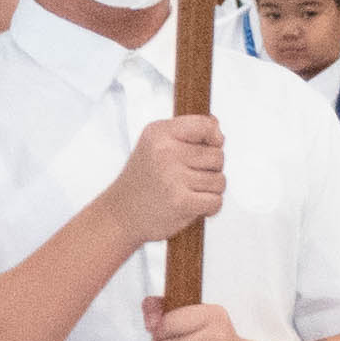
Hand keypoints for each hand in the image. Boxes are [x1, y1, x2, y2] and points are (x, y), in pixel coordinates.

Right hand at [90, 113, 227, 252]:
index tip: (211, 146)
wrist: (120, 214)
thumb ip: (185, 133)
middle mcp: (165, 152)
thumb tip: (216, 126)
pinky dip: (209, 207)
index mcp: (159, 133)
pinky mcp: (181, 202)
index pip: (205, 125)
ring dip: (210, 190)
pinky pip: (216, 201)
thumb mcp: (154, 144)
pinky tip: (193, 205)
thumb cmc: (141, 181)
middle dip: (211, 169)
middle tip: (190, 177)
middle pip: (217, 156)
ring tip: (188, 191)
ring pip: (219, 180)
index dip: (214, 137)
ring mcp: (173, 177)